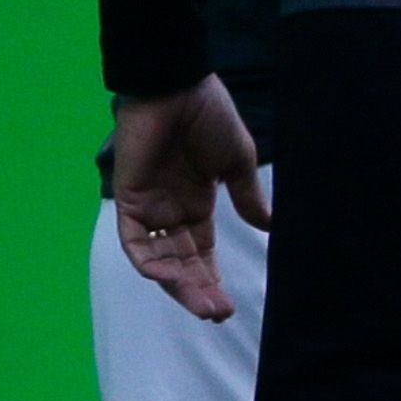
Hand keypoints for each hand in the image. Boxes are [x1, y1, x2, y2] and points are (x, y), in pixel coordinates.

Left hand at [107, 77, 269, 323]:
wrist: (176, 86)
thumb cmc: (208, 116)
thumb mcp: (236, 161)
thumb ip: (247, 196)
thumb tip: (270, 226)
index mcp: (196, 205)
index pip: (202, 255)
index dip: (213, 280)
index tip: (229, 305)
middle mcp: (171, 212)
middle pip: (182, 264)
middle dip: (198, 291)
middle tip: (219, 314)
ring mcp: (149, 207)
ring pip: (160, 260)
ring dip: (178, 284)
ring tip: (203, 304)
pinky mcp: (129, 199)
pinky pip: (135, 240)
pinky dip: (148, 261)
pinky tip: (169, 277)